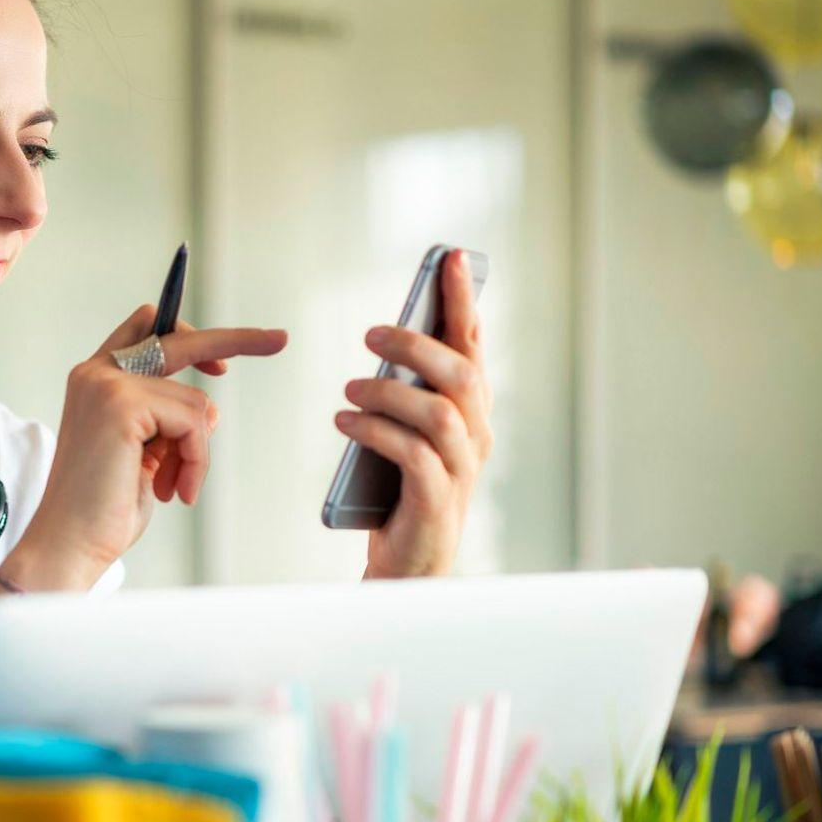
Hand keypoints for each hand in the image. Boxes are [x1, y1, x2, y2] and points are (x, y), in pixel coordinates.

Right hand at [6, 303, 287, 590]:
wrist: (69, 543)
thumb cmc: (101, 509)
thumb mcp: (144, 456)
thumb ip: (167, 423)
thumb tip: (209, 411)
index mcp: (95, 382)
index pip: (145, 332)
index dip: (187, 335)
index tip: (224, 359)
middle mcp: (95, 374)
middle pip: (178, 338)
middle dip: (235, 339)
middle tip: (277, 340)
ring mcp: (106, 384)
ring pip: (195, 402)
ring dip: (197, 452)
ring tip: (175, 486)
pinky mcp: (121, 403)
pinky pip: (193, 422)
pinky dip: (195, 460)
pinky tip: (174, 488)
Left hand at [336, 249, 491, 578]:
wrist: (409, 563)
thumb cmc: (403, 489)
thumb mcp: (406, 430)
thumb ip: (406, 392)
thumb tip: (384, 341)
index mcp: (471, 411)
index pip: (472, 346)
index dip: (463, 301)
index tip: (448, 258)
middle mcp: (476, 436)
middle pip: (458, 375)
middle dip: (415, 345)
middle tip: (370, 334)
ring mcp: (461, 470)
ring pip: (439, 414)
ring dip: (389, 393)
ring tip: (348, 390)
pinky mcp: (437, 501)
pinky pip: (414, 456)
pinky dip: (377, 433)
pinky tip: (345, 423)